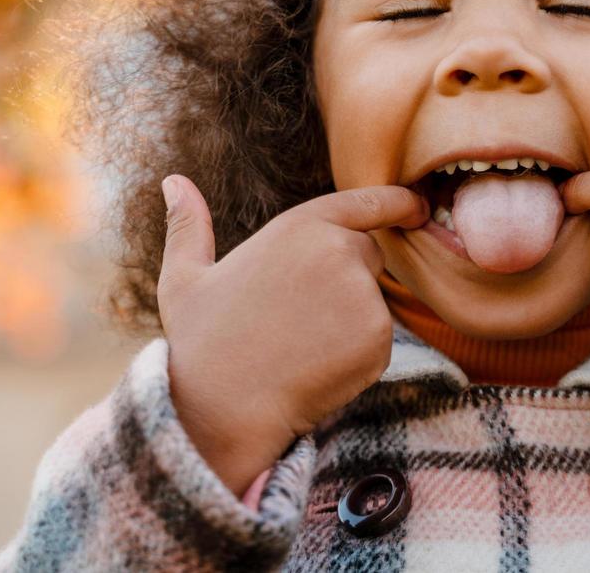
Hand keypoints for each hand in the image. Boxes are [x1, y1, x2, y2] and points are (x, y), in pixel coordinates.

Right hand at [157, 175, 427, 491]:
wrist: (221, 408)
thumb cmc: (199, 343)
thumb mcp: (184, 277)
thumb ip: (189, 225)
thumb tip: (173, 181)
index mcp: (300, 226)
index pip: (366, 202)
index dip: (397, 202)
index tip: (416, 206)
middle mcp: (339, 250)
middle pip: (369, 256)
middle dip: (344, 280)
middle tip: (295, 317)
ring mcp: (363, 294)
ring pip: (372, 303)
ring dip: (348, 321)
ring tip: (297, 345)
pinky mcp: (378, 337)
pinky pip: (377, 342)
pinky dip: (356, 356)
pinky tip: (314, 367)